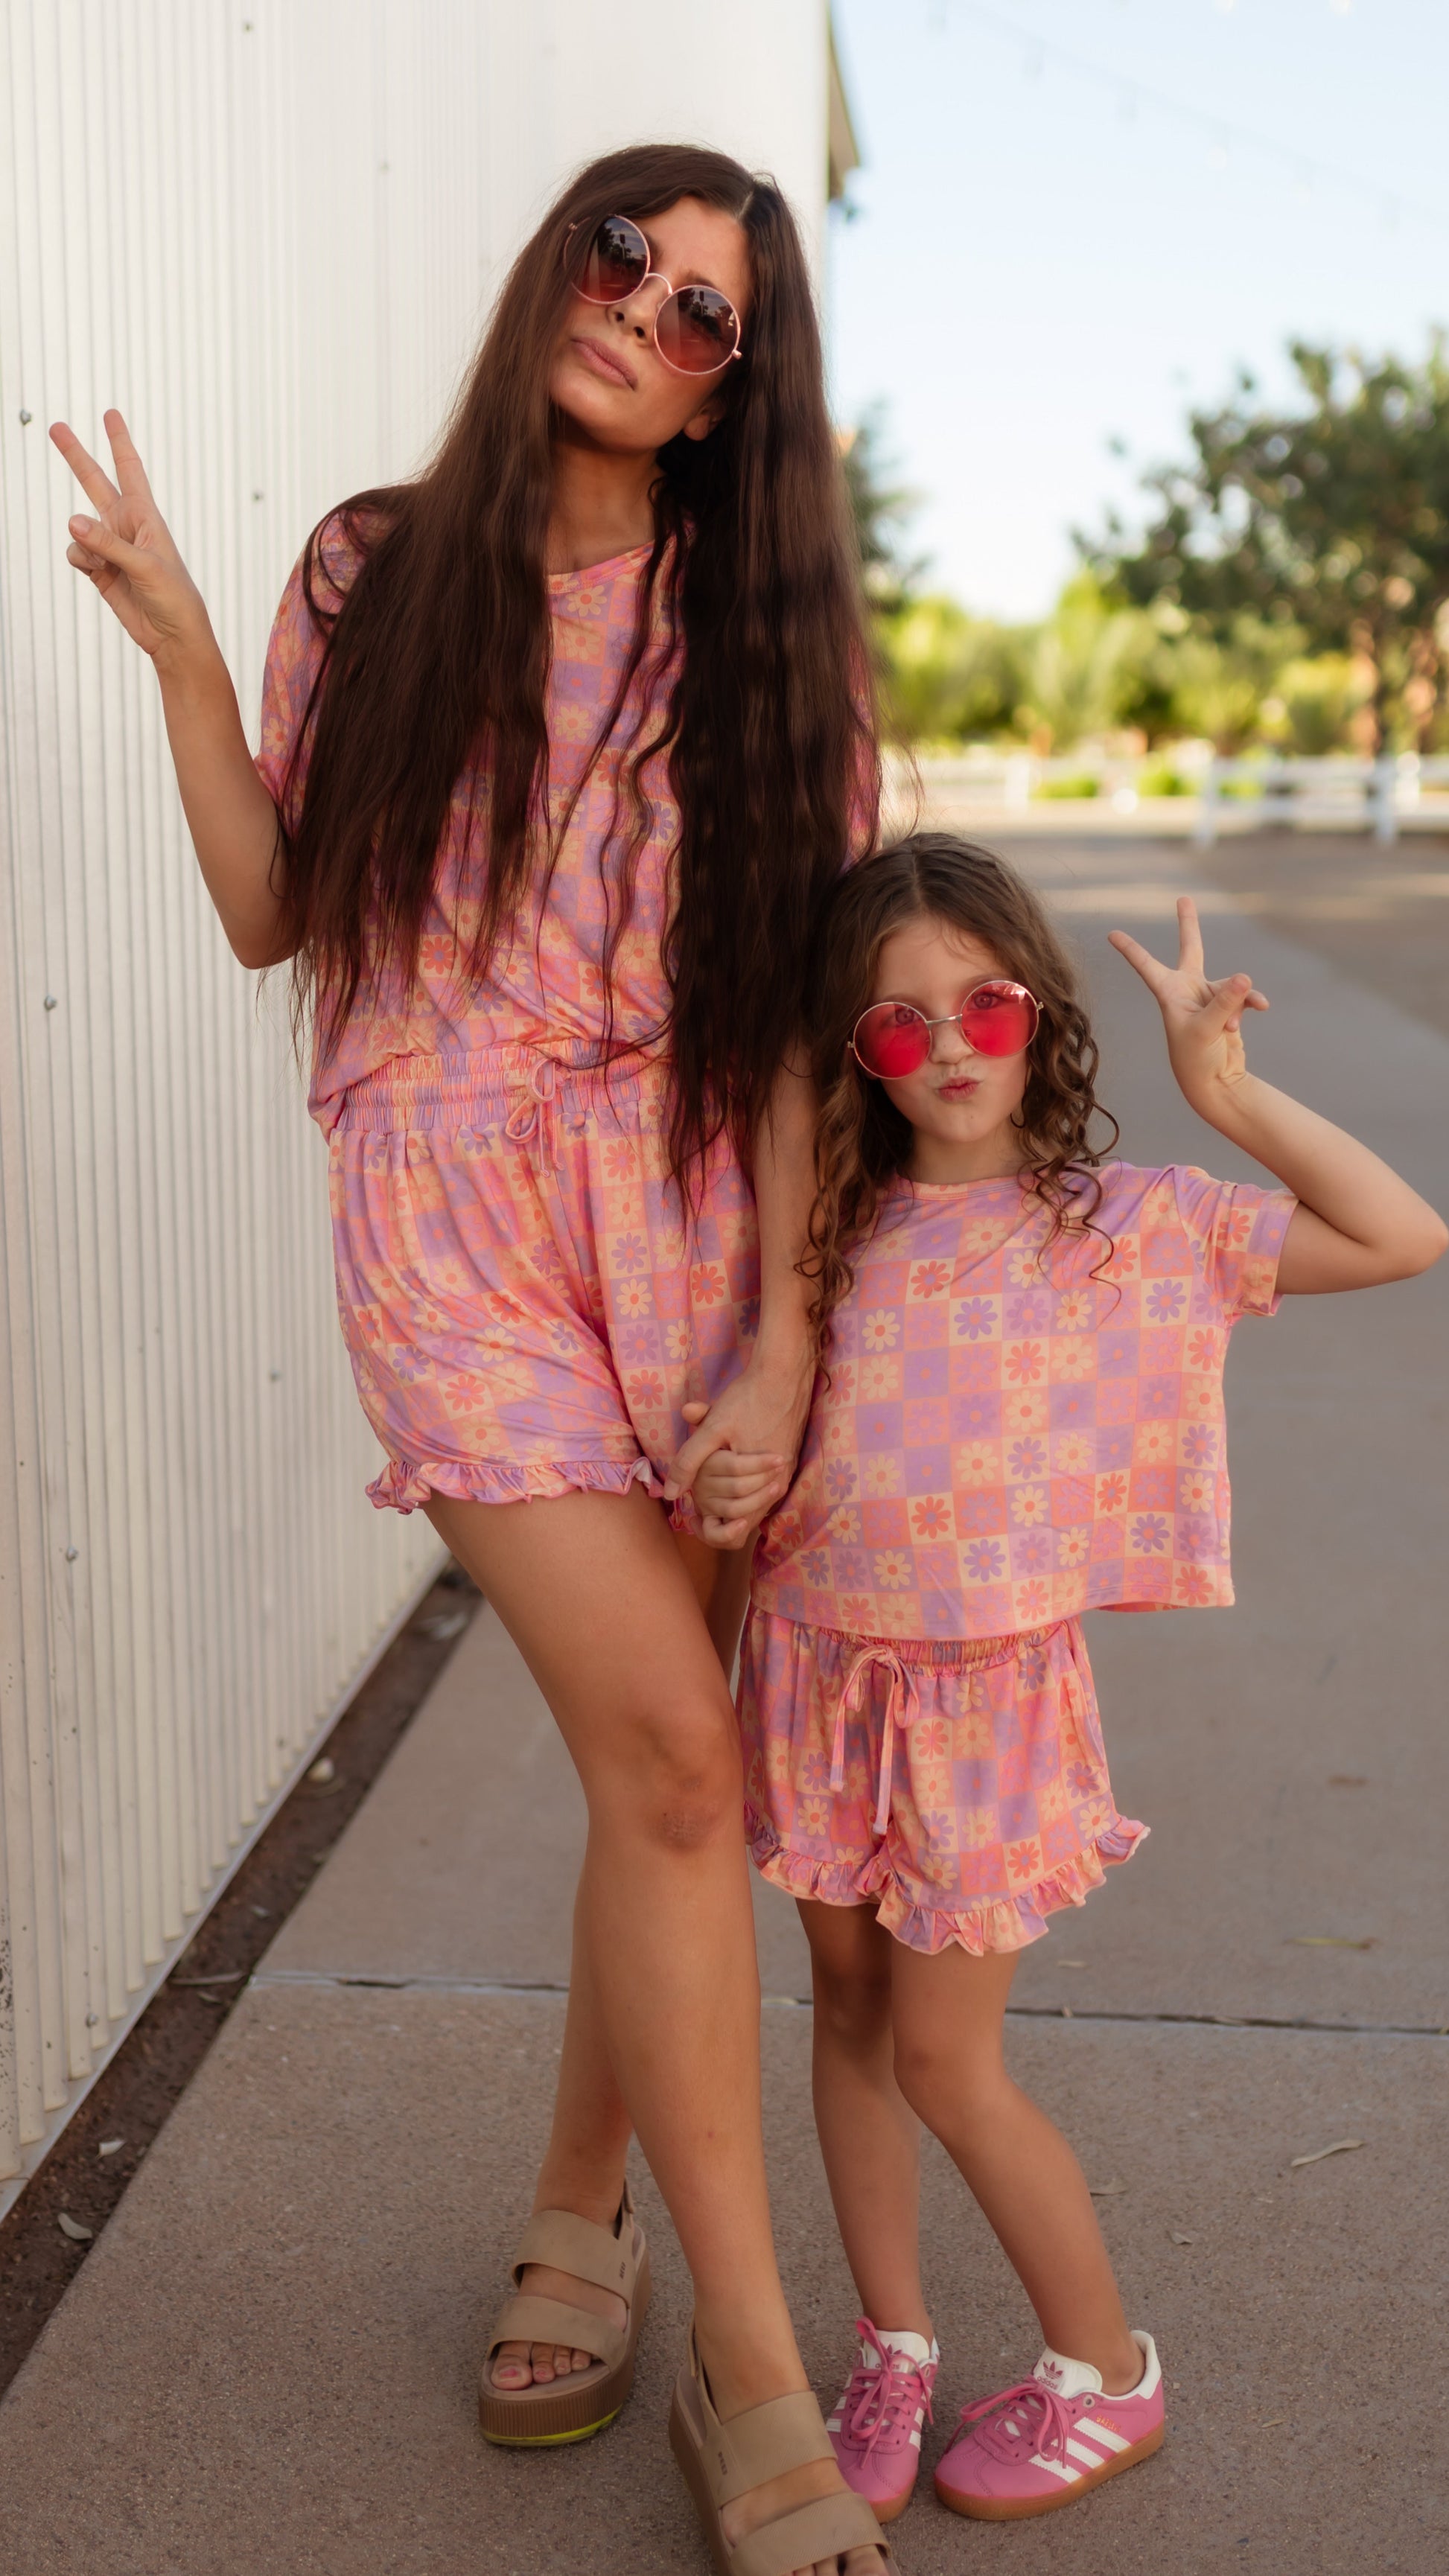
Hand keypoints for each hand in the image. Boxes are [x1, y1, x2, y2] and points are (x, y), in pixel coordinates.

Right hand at [51, 410, 213, 670]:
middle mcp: (125, 525)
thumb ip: (108, 544)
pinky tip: (98, 573)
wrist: (172, 635)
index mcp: (145, 515)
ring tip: (105, 565)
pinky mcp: (99, 569)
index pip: (129, 469)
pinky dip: (82, 561)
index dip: (119, 441)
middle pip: (94, 481)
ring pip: (79, 528)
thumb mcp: (146, 567)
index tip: (110, 414)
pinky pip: (76, 554)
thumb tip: (72, 522)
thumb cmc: (174, 597)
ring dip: (85, 543)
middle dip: (76, 455)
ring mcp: (110, 546)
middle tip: (56, 427)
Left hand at [664, 1356, 812, 1548]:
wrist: (783, 1374)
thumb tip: (671, 1493)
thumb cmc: (747, 1399)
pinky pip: (767, 1486)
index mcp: (759, 1479)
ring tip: (714, 1499)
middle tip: (700, 1512)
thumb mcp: (712, 1428)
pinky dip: (749, 1488)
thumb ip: (690, 1461)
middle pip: (747, 1515)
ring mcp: (786, 1471)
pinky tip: (734, 1480)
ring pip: (758, 1502)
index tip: (694, 1518)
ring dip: (736, 1502)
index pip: (734, 1524)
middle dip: (722, 1516)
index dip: (711, 1528)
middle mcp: (778, 1481)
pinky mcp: (789, 1459)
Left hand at [1109, 896, 1268, 1109]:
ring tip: (1230, 1028)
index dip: (1130, 949)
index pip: (1146, 966)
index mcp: (1169, 994)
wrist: (1215, 1082)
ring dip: (1234, 1003)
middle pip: (1190, 949)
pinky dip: (1251, 1002)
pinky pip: (1244, 995)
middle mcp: (1187, 991)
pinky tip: (1262, 1008)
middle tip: (1184, 898)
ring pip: (1229, 985)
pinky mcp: (1228, 1007)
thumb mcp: (1206, 1029)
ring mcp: (1209, 997)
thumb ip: (1224, 1001)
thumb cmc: (1197, 1058)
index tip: (1110, 933)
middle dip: (1188, 924)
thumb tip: (1243, 976)